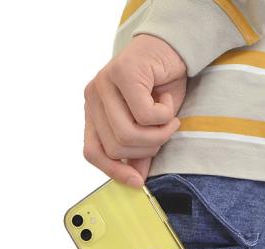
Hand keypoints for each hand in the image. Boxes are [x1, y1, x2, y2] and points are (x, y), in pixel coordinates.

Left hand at [83, 34, 187, 187]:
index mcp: (94, 113)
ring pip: (129, 133)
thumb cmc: (160, 88)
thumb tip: (137, 181)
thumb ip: (140, 151)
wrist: (172, 49)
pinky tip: (166, 98)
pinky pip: (145, 115)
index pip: (93, 151)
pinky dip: (164, 114)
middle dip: (149, 146)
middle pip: (117, 147)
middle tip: (165, 130)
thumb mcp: (150, 126)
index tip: (139, 182)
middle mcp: (93, 97)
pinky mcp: (122, 73)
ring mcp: (103, 83)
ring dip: (159, 133)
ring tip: (169, 118)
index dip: (114, 171)